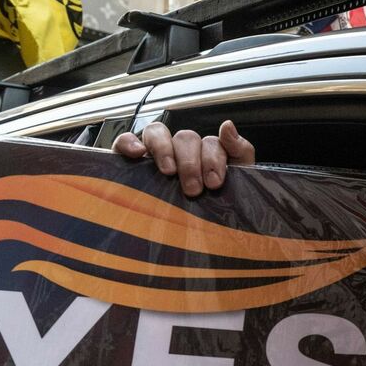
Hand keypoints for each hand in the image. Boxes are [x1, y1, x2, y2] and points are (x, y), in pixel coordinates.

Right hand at [112, 119, 255, 196]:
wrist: (195, 241)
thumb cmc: (214, 209)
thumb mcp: (236, 183)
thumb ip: (240, 151)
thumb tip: (227, 125)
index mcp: (207, 155)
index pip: (210, 142)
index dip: (213, 158)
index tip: (214, 182)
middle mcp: (182, 151)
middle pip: (186, 138)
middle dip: (191, 162)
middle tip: (193, 189)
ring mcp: (155, 154)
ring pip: (158, 132)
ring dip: (165, 149)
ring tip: (168, 172)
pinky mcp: (130, 161)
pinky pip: (126, 141)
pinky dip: (130, 142)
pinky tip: (138, 153)